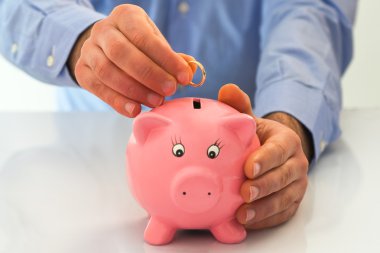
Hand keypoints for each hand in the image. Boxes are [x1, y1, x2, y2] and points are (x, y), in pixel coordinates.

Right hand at [67, 4, 193, 116]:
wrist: (105, 47)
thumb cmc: (137, 46)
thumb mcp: (155, 44)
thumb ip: (172, 58)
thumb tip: (191, 69)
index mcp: (125, 16)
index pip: (145, 37)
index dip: (166, 58)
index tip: (184, 77)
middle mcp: (103, 30)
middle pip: (122, 53)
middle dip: (149, 75)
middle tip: (169, 91)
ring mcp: (89, 50)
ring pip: (108, 72)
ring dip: (134, 90)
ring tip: (156, 102)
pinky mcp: (82, 70)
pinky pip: (98, 88)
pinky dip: (118, 101)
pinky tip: (135, 110)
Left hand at [218, 84, 310, 228]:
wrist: (275, 153)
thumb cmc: (259, 137)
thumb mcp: (251, 120)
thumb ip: (240, 106)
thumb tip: (226, 88)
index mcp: (287, 141)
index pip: (279, 150)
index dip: (266, 160)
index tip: (248, 168)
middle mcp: (296, 164)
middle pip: (284, 178)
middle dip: (265, 187)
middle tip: (244, 193)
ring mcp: (296, 185)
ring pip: (284, 199)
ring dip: (264, 209)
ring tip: (242, 215)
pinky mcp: (292, 202)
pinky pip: (282, 214)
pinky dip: (266, 220)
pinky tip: (247, 223)